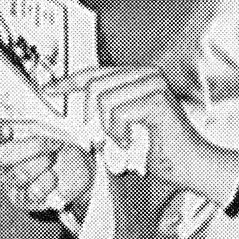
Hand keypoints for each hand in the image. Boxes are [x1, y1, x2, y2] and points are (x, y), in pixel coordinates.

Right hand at [0, 118, 92, 213]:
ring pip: (17, 175)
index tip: (7, 130)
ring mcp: (8, 180)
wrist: (79, 169)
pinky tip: (52, 177)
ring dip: (43, 164)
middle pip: (0, 155)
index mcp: (3, 138)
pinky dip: (48, 182)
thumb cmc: (62, 148)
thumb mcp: (49, 129)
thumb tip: (11, 128)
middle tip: (50, 144)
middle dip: (33, 148)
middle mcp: (0, 160)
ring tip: (52, 160)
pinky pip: (31, 191)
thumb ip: (30, 127)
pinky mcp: (20, 199)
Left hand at [46, 67, 229, 195]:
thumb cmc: (156, 149)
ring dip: (108, 128)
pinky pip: (118, 114)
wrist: (188, 165)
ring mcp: (154, 85)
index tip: (50, 90)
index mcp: (137, 77)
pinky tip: (132, 141)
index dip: (68, 82)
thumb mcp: (120, 126)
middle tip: (104, 136)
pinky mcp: (158, 100)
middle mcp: (147, 75)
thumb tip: (74, 111)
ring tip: (124, 140)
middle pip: (95, 85)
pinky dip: (119, 133)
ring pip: (104, 100)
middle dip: (92, 117)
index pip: (95, 73)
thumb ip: (101, 113)